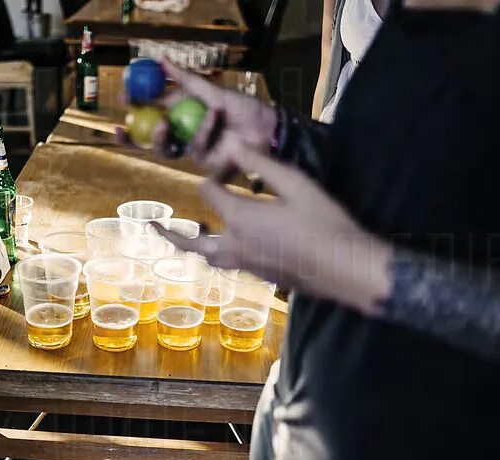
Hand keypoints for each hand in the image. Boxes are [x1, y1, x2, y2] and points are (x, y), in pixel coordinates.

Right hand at [117, 59, 278, 177]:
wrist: (268, 125)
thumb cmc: (244, 107)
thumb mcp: (212, 89)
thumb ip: (185, 79)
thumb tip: (160, 60)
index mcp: (184, 115)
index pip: (153, 115)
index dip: (136, 110)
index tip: (123, 99)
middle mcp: (186, 135)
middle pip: (154, 142)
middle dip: (137, 137)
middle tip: (129, 126)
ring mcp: (196, 151)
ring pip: (170, 149)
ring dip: (166, 134)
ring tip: (168, 119)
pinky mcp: (208, 165)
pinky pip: (196, 149)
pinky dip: (203, 129)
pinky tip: (214, 113)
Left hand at [150, 145, 393, 314]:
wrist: (347, 269)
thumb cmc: (326, 223)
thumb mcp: (297, 184)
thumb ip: (262, 165)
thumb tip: (232, 143)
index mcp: (241, 218)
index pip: (208, 191)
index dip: (214, 173)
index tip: (228, 164)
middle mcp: (236, 245)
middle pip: (192, 241)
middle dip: (170, 233)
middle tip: (151, 226)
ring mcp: (247, 266)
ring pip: (209, 257)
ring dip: (193, 246)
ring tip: (185, 238)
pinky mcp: (261, 277)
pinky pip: (229, 265)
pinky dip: (218, 254)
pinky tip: (226, 246)